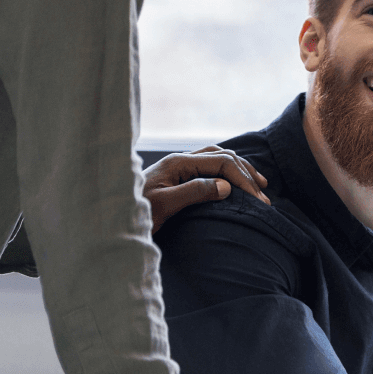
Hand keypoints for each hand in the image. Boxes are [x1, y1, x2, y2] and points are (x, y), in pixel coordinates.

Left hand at [143, 147, 269, 232]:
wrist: (108, 217)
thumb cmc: (134, 213)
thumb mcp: (165, 206)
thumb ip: (195, 192)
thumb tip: (227, 186)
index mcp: (178, 163)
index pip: (221, 162)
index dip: (242, 179)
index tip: (258, 200)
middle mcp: (180, 160)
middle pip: (223, 156)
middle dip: (246, 174)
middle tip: (264, 196)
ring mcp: (179, 167)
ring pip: (218, 158)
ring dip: (239, 169)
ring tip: (258, 183)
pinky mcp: (177, 176)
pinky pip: (209, 167)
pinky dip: (227, 171)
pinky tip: (233, 181)